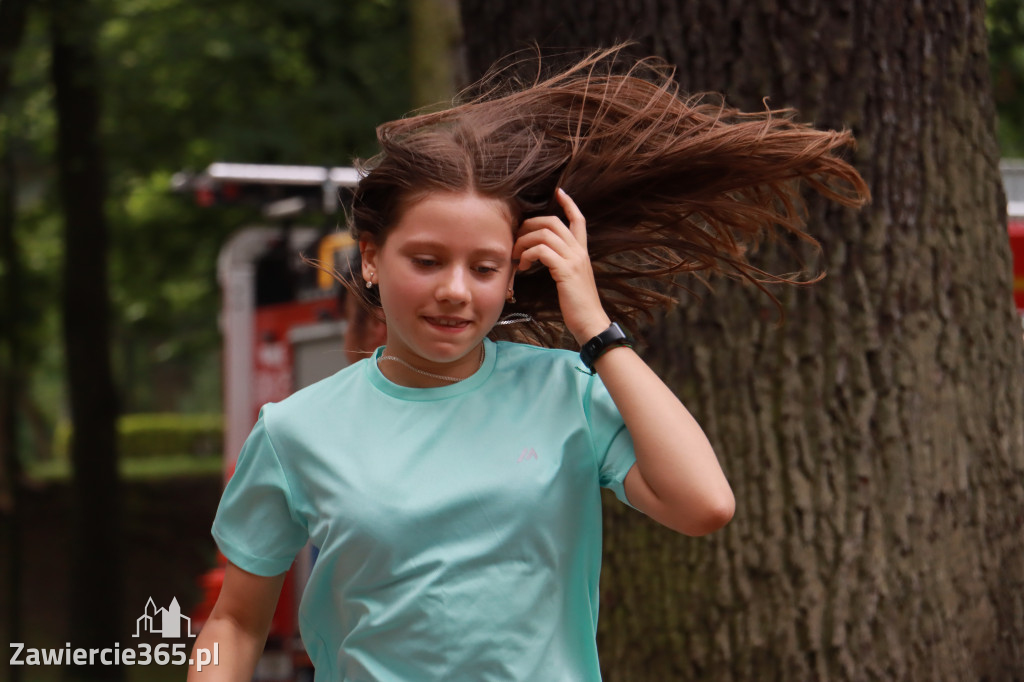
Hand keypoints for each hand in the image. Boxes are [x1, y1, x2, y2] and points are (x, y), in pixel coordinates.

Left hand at [513, 188, 610, 343]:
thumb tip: (542, 258)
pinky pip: (541, 251)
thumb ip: (561, 264)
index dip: (568, 203)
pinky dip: (527, 255)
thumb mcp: (571, 279)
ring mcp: (574, 259)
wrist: (590, 323)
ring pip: (544, 234)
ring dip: (524, 242)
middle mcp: (579, 251)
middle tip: (517, 238)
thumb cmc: (578, 305)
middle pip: (553, 221)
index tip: (559, 191)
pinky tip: (522, 266)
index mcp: (582, 251)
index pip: (578, 219)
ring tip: (516, 256)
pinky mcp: (565, 270)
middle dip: (530, 225)